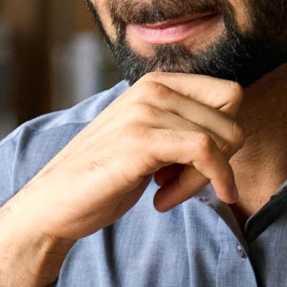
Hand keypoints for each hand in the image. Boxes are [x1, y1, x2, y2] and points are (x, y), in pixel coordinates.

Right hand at [0, 72, 243, 286]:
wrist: (52, 203)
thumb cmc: (103, 177)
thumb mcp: (148, 140)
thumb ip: (182, 127)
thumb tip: (233, 134)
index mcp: (156, 83)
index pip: (229, 96)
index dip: (224, 136)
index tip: (195, 166)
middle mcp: (152, 88)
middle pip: (231, 119)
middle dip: (219, 160)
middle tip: (180, 185)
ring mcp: (146, 111)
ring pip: (221, 139)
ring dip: (203, 179)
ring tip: (166, 194)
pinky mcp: (142, 140)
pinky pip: (206, 153)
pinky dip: (203, 183)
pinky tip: (164, 202)